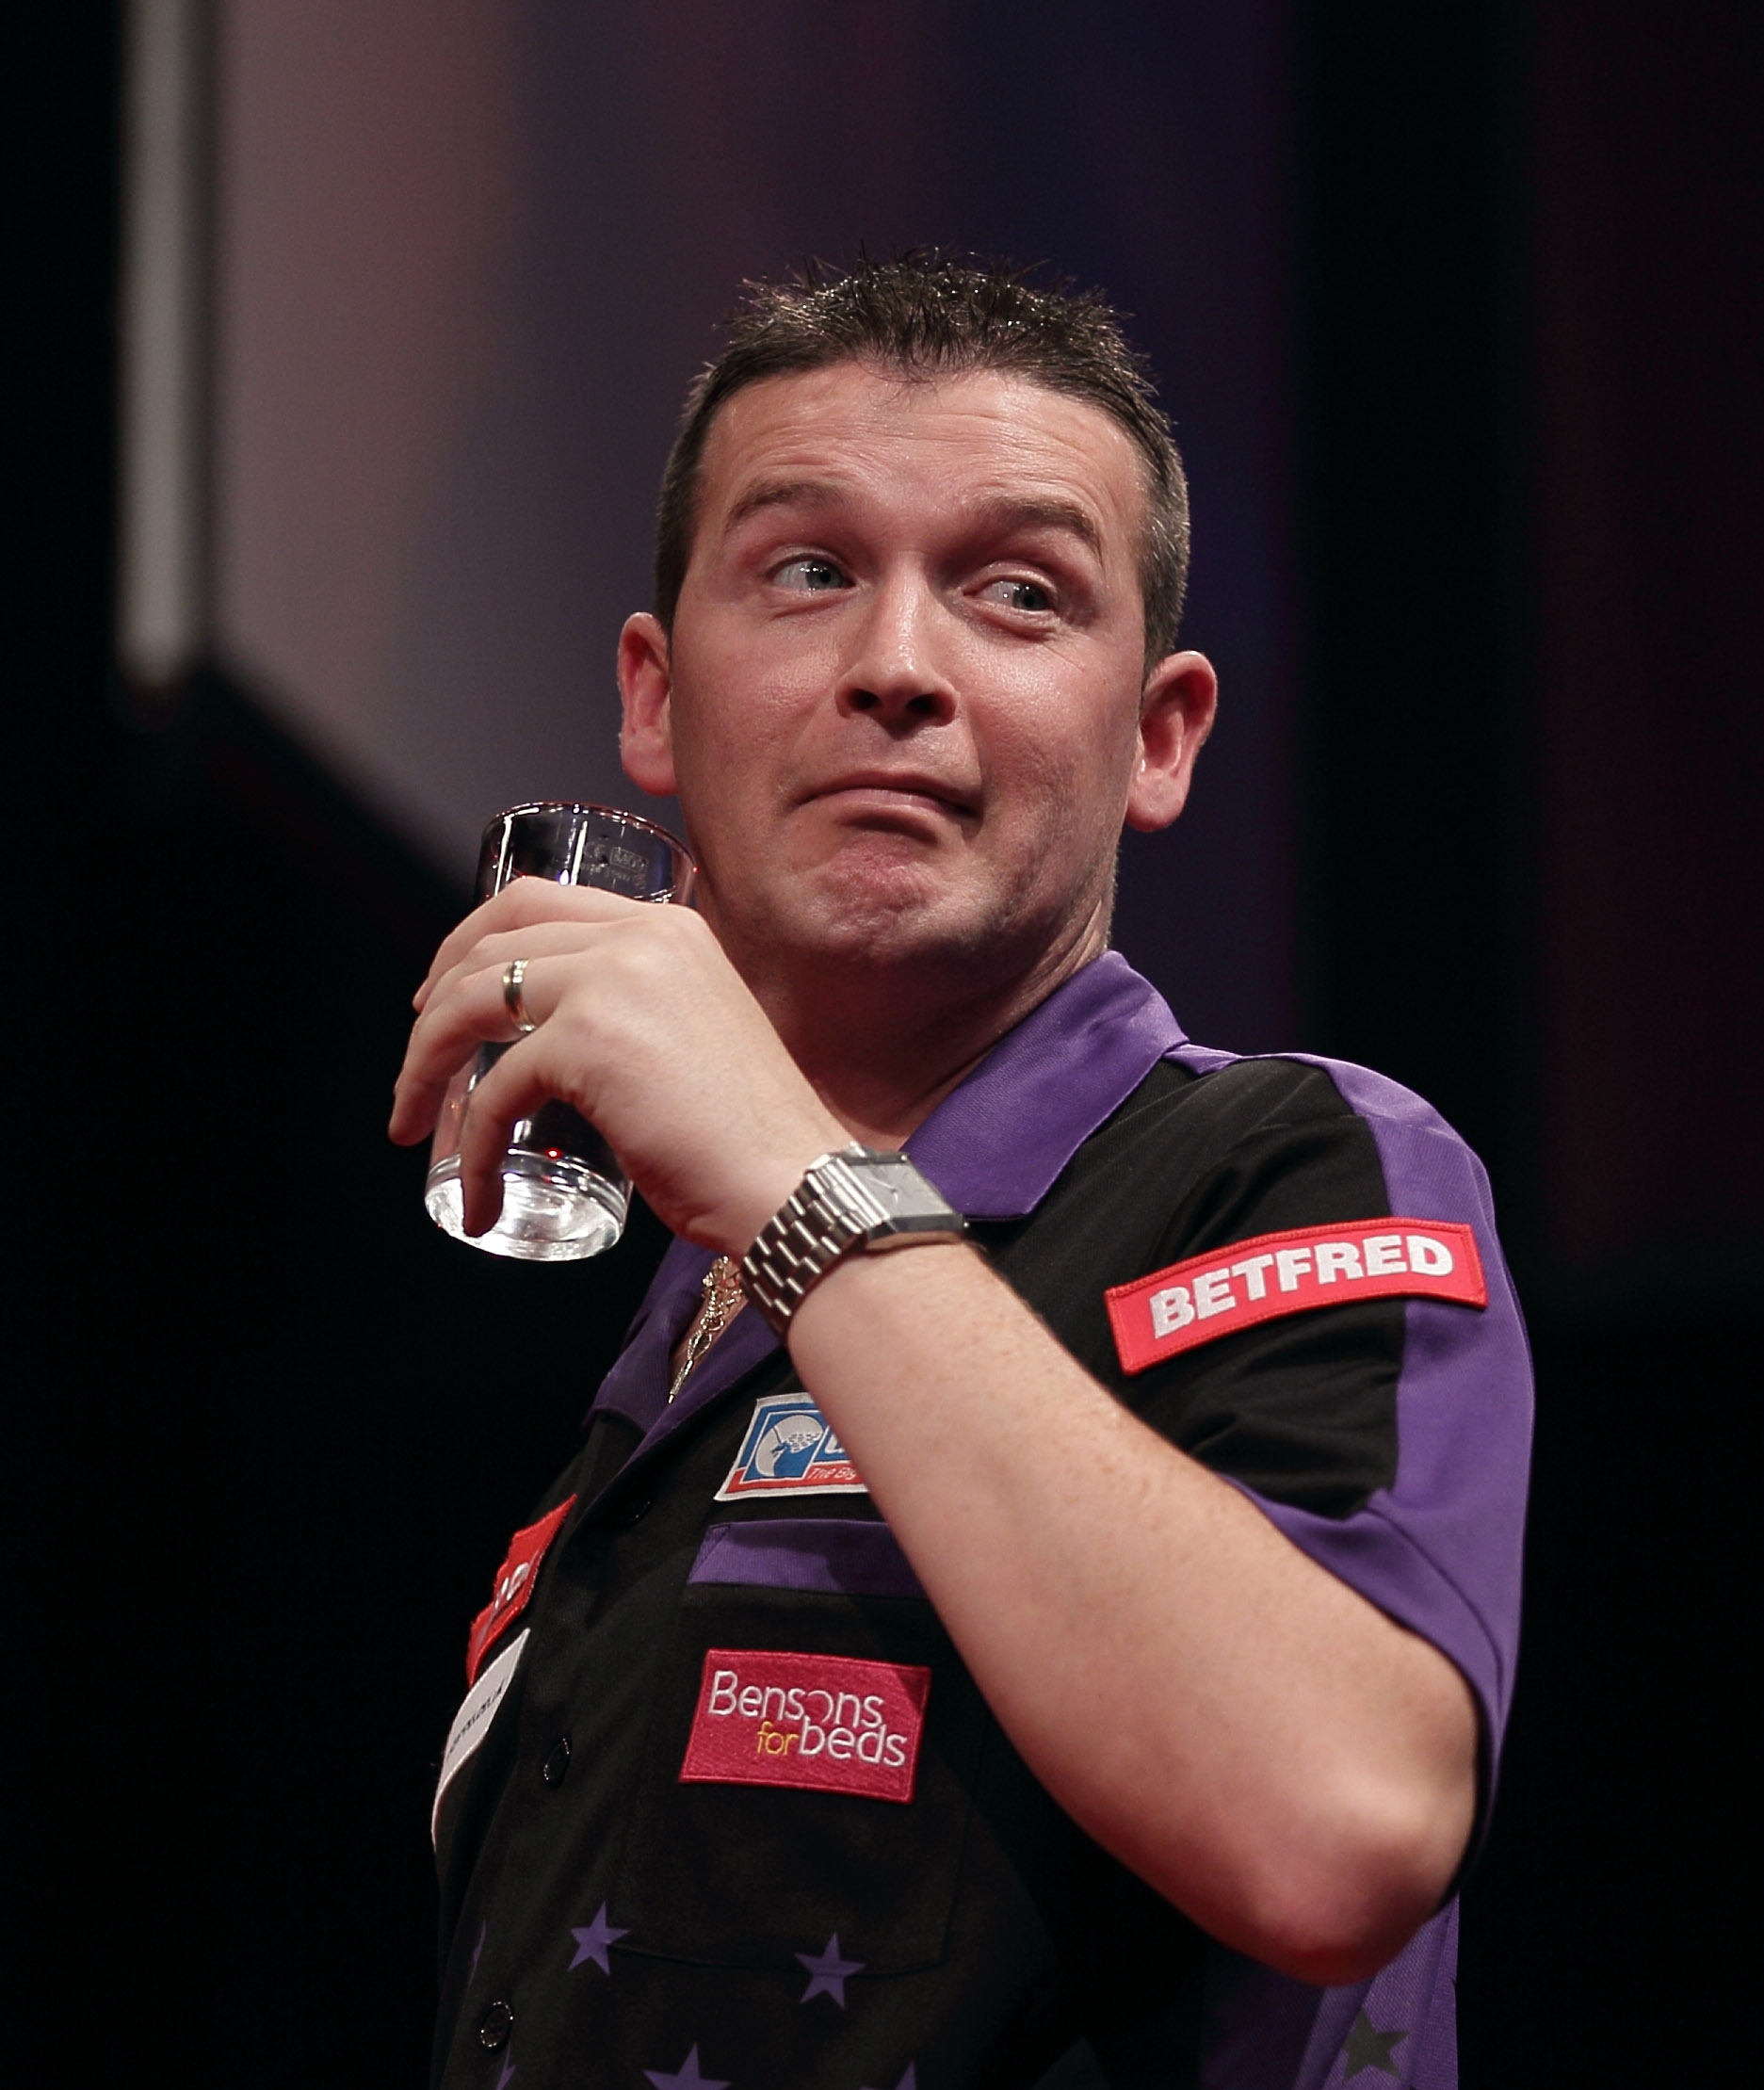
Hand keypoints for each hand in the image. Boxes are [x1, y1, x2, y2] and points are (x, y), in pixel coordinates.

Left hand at [388, 879, 845, 1250]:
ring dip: (422, 1068)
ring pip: (470, 1005)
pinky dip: (469, 1144)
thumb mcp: (693, 1040)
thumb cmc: (752, 1141)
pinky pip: (493, 1090)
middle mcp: (640, 935)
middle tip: (415, 1065)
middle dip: (431, 1006)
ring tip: (411, 1124)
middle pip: (490, 942)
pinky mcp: (589, 1042)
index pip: (534, 900)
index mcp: (668, 927)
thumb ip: (637, 1017)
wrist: (797, 1186)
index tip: (439, 995)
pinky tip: (475, 1190)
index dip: (467, 941)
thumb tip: (557, 1045)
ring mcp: (613, 982)